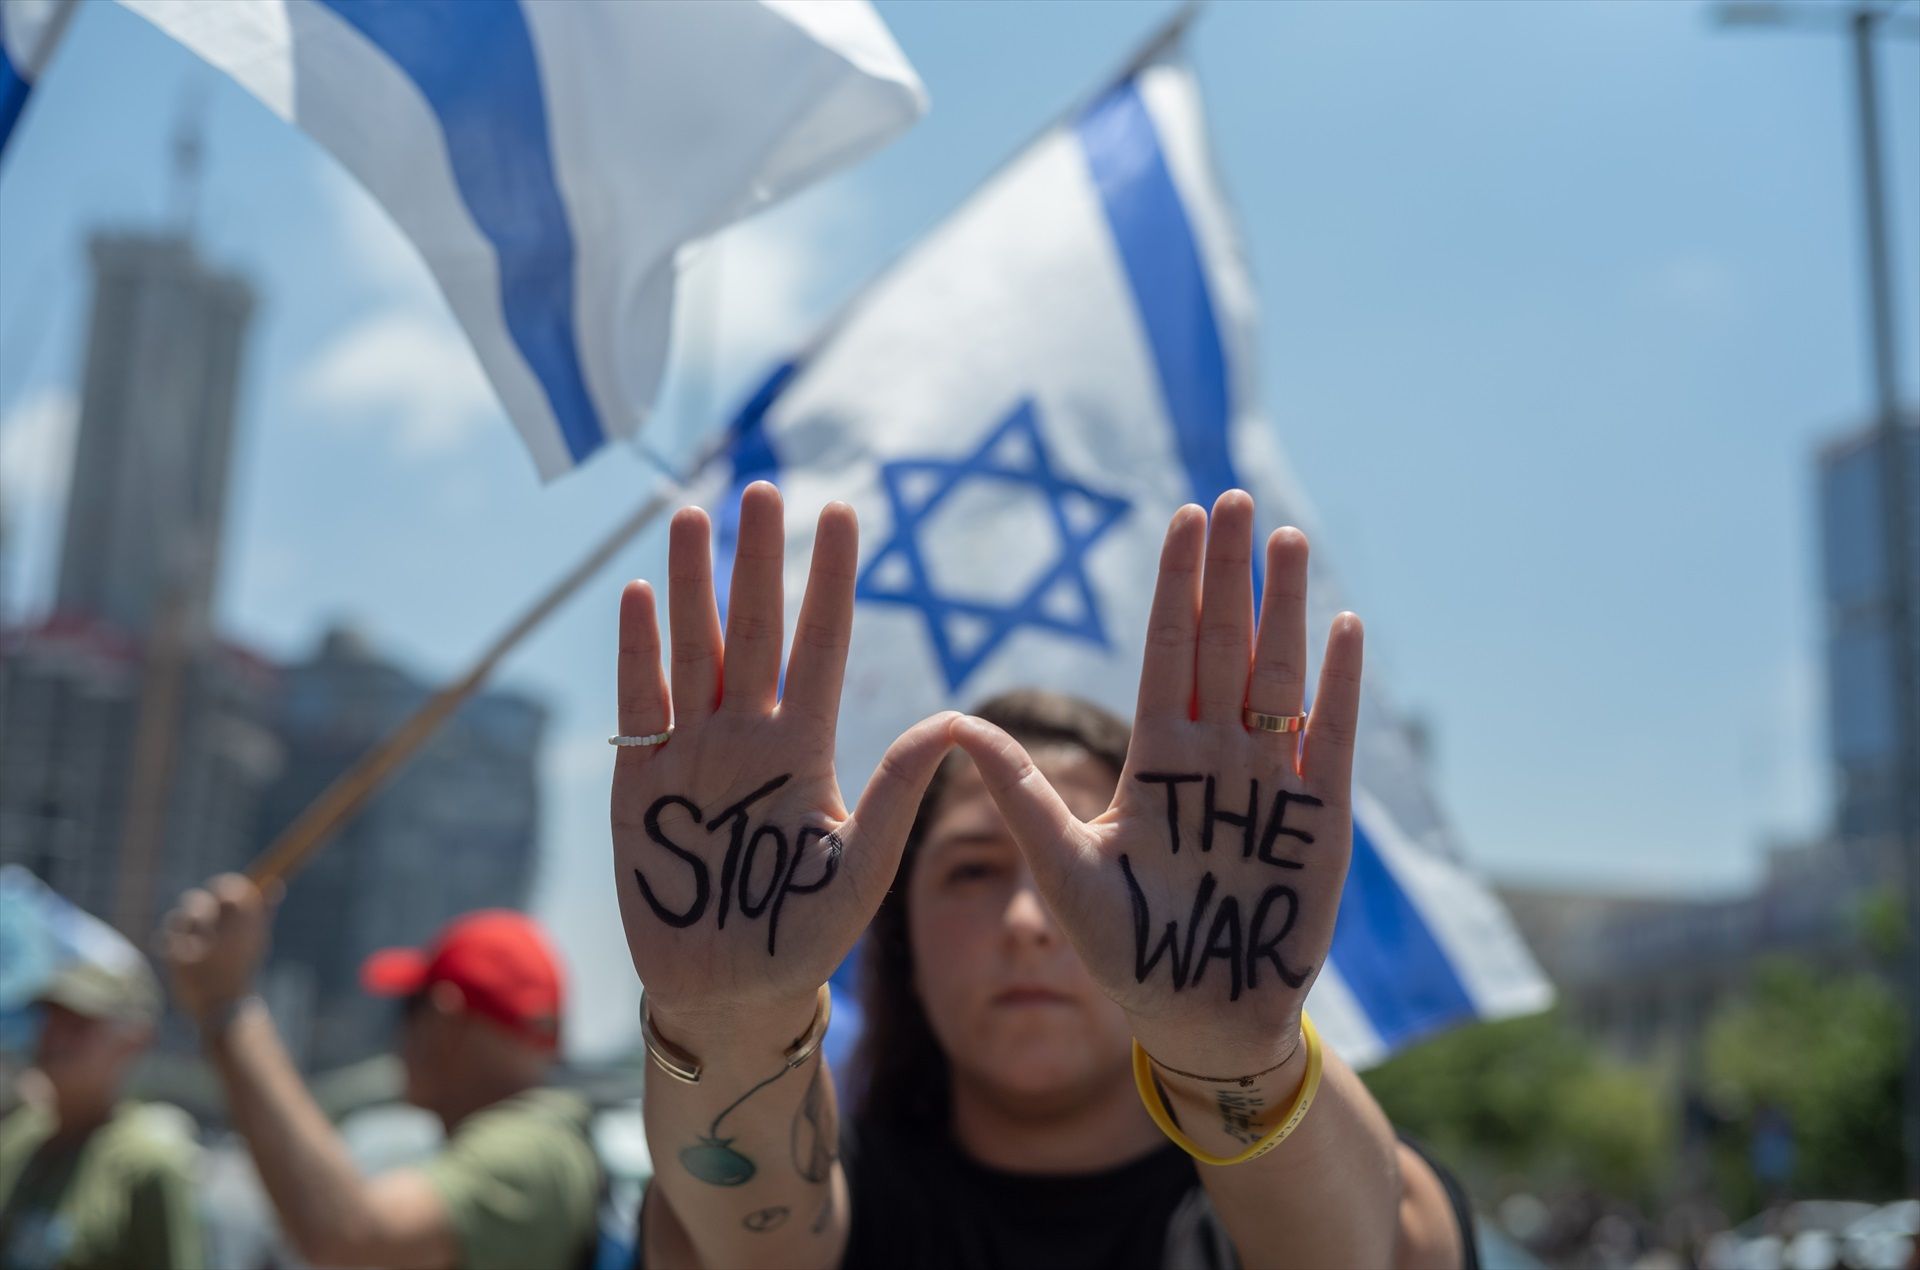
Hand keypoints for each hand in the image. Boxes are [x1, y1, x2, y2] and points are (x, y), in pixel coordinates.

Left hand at [162, 874, 274, 1025]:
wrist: (225, 1008)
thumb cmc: (242, 970)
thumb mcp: (257, 941)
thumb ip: (263, 911)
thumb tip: (276, 885)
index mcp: (247, 925)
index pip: (232, 889)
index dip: (225, 887)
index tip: (222, 893)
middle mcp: (223, 931)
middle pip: (200, 901)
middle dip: (198, 907)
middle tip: (201, 919)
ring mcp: (199, 945)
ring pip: (180, 918)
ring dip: (182, 923)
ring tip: (189, 936)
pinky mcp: (178, 959)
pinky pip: (166, 937)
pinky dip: (169, 940)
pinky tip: (176, 948)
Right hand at [611, 482, 954, 1042]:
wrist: (729, 992)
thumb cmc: (805, 937)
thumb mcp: (862, 870)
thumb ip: (898, 796)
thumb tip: (956, 721)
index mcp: (808, 748)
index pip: (823, 644)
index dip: (831, 579)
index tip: (844, 513)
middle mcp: (751, 735)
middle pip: (756, 629)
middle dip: (758, 558)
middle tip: (761, 485)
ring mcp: (693, 752)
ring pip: (694, 649)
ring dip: (690, 585)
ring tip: (690, 516)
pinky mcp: (642, 782)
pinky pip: (640, 704)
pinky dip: (637, 652)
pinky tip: (637, 596)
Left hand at [951, 491, 1361, 1075]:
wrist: (1197, 1017)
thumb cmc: (1125, 949)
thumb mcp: (1062, 871)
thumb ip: (1017, 796)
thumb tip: (952, 724)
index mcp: (1156, 762)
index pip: (1166, 655)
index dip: (1174, 588)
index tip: (1179, 519)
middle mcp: (1215, 760)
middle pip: (1223, 649)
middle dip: (1228, 576)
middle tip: (1234, 498)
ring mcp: (1270, 785)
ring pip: (1278, 679)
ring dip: (1285, 610)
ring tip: (1287, 541)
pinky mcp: (1320, 821)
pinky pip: (1331, 741)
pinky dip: (1338, 689)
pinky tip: (1342, 629)